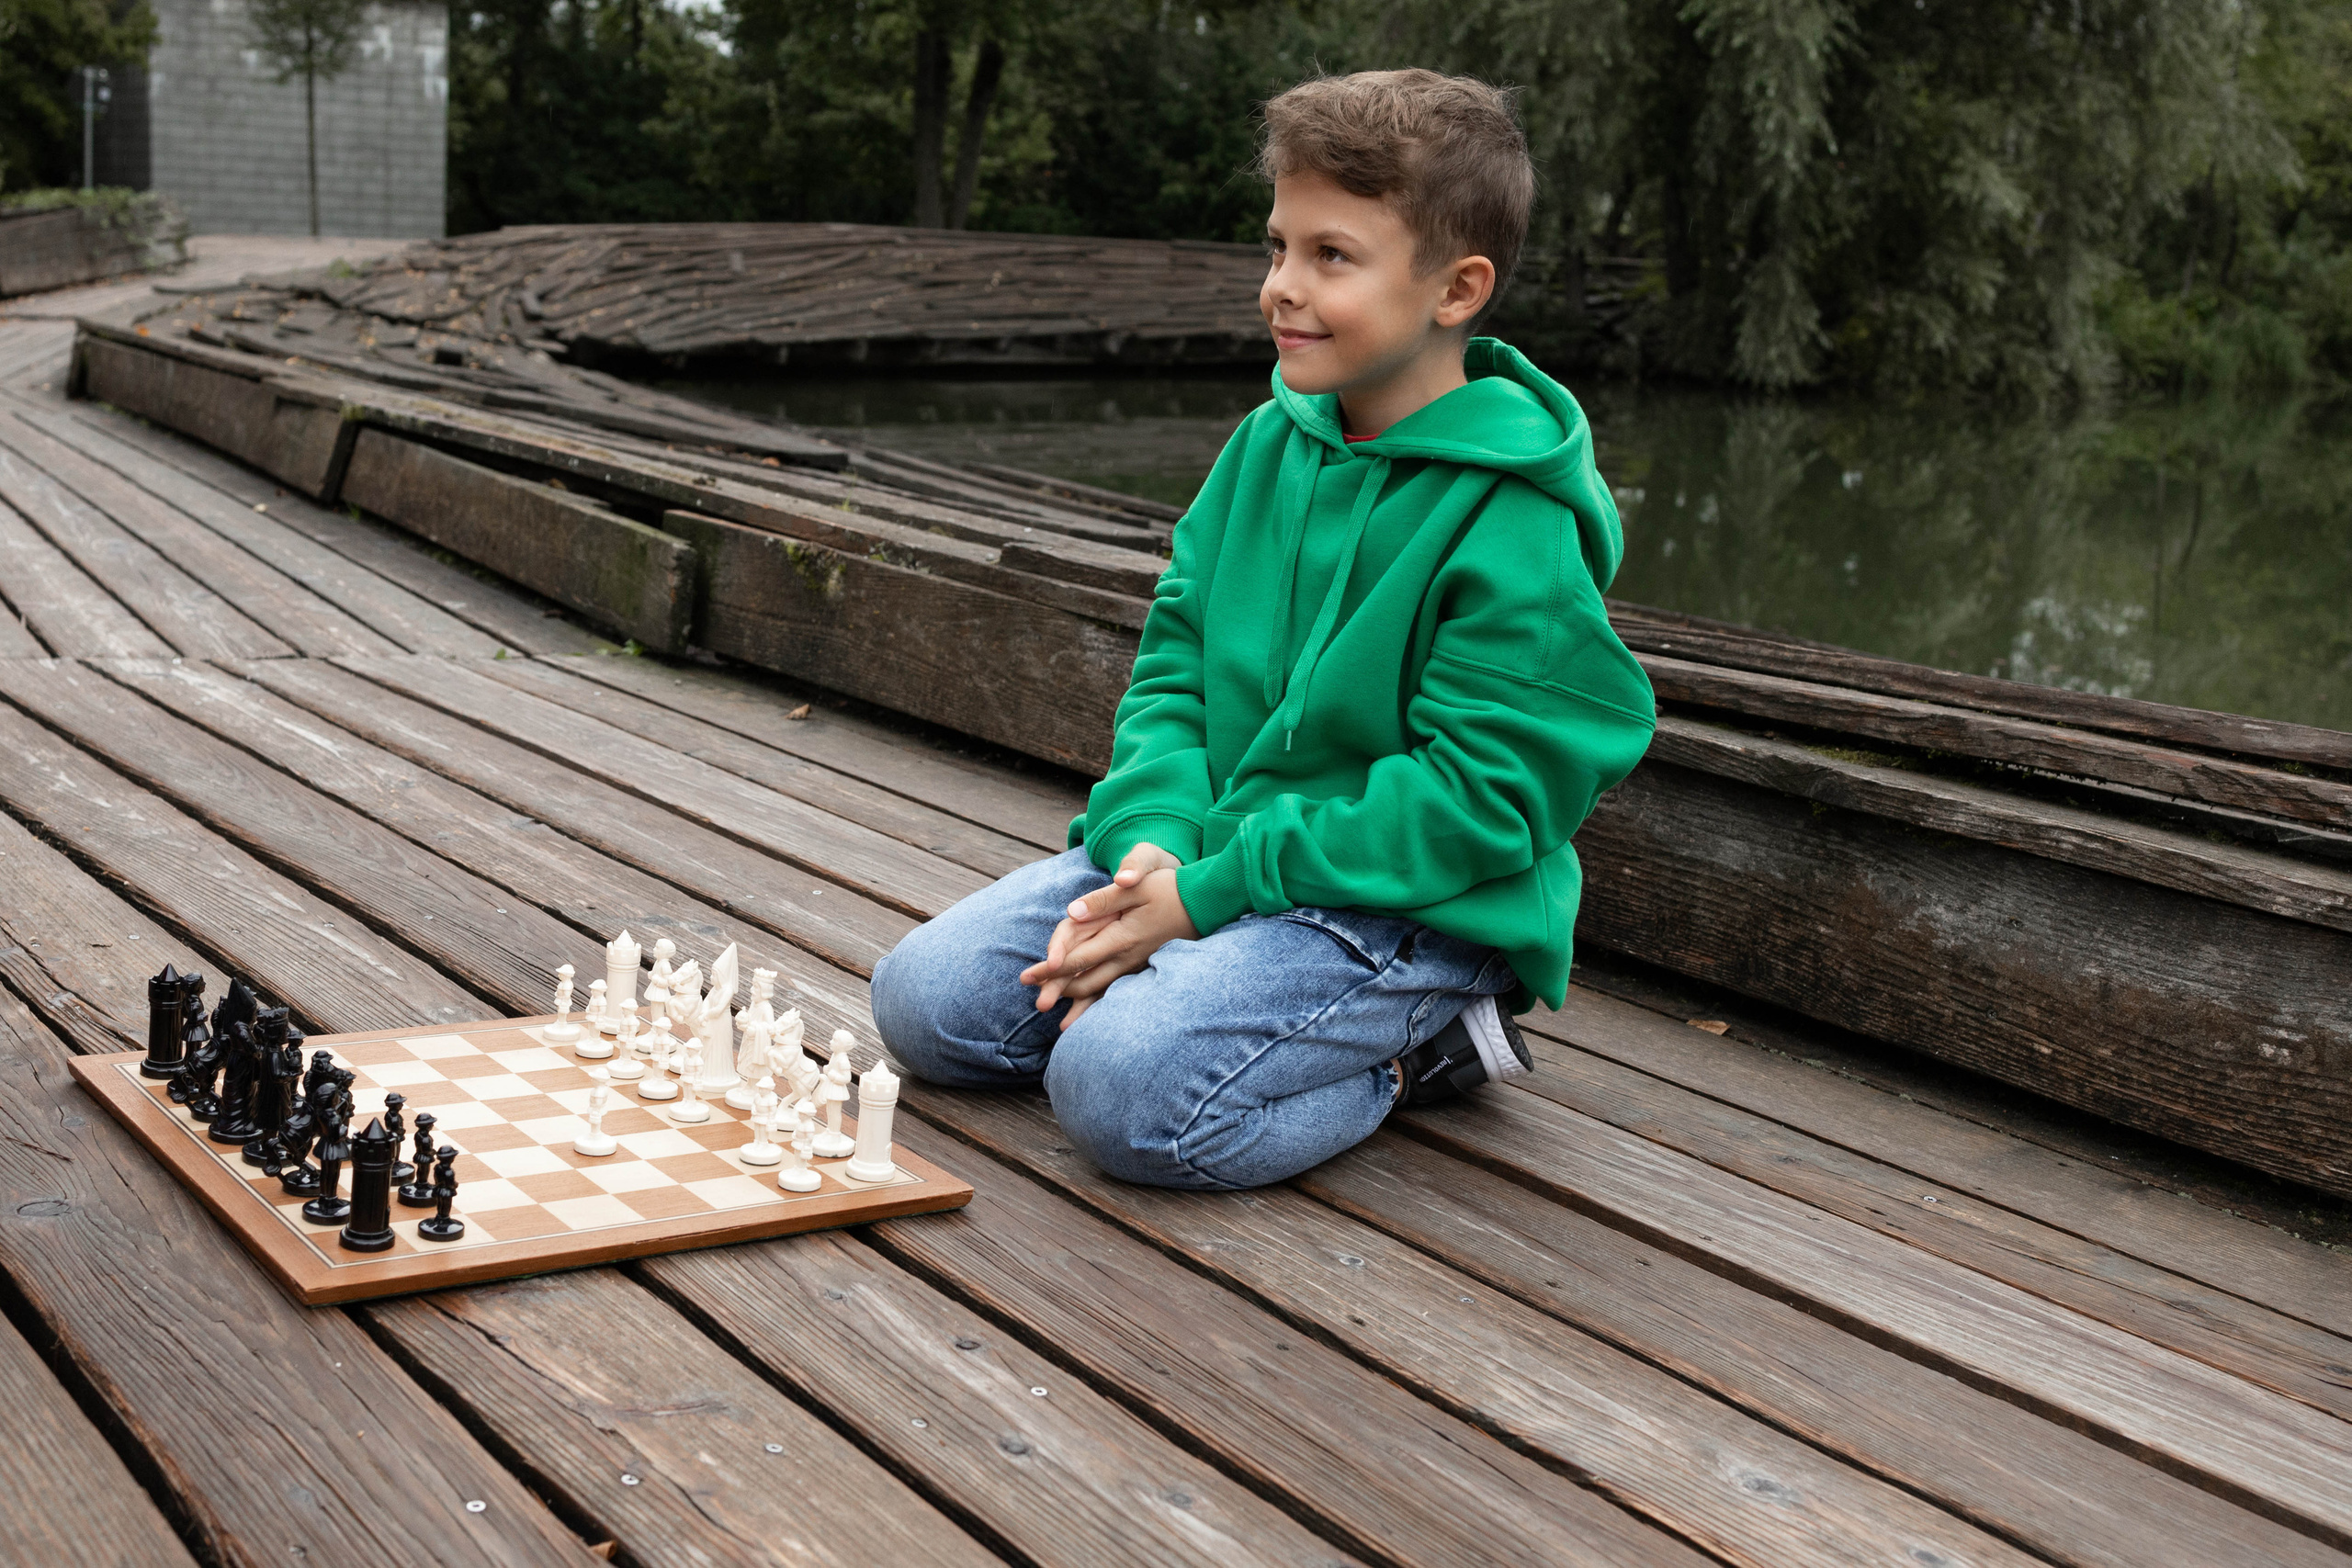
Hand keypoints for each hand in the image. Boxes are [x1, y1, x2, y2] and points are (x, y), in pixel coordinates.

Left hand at [1020, 843, 1195, 1026]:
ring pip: (1104, 990)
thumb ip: (1102, 900)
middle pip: (1086, 981)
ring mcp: (1139, 964)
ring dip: (1080, 1004)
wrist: (1208, 902)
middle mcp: (1128, 957)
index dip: (1049, 969)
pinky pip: (1120, 989)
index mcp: (1121, 937)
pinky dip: (1104, 1003)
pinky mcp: (1147, 964)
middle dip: (1059, 992)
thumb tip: (1071, 912)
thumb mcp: (1135, 887)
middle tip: (1035, 1002)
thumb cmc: (1170, 889)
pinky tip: (1097, 1013)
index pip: (1076, 959)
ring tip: (1061, 1023)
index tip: (1027, 977)